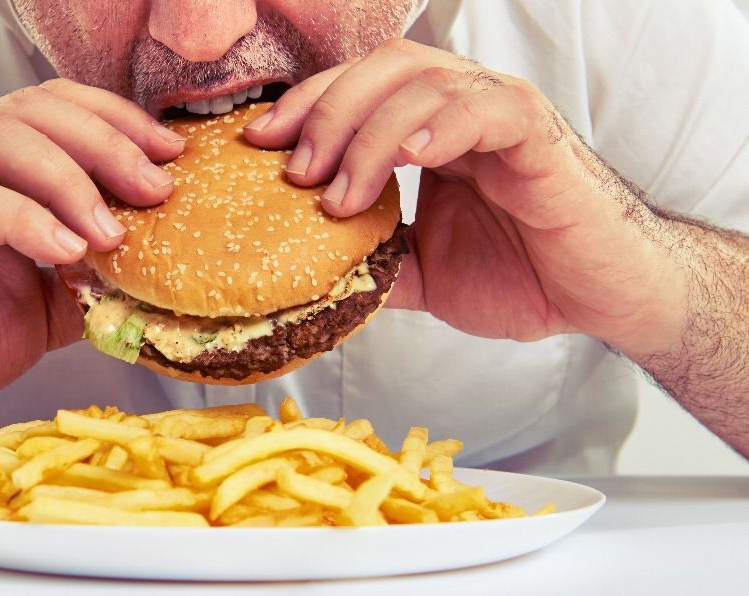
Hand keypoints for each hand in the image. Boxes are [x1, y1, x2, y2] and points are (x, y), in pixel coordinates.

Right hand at [0, 80, 185, 432]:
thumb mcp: (41, 310)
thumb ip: (91, 282)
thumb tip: (154, 275)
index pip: (55, 111)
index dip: (117, 122)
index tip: (170, 155)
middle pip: (34, 111)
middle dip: (107, 144)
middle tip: (155, 188)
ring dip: (69, 180)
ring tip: (110, 231)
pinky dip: (19, 217)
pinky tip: (60, 249)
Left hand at [244, 38, 687, 357]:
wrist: (604, 297)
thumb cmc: (524, 276)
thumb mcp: (424, 275)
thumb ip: (373, 263)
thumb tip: (310, 278)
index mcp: (430, 132)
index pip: (358, 91)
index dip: (305, 108)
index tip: (258, 144)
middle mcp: (461, 110)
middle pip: (381, 69)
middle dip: (323, 112)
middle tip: (291, 171)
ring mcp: (500, 115)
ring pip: (423, 81)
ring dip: (367, 133)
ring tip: (338, 192)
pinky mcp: (539, 136)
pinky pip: (485, 107)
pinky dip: (437, 124)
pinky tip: (406, 158)